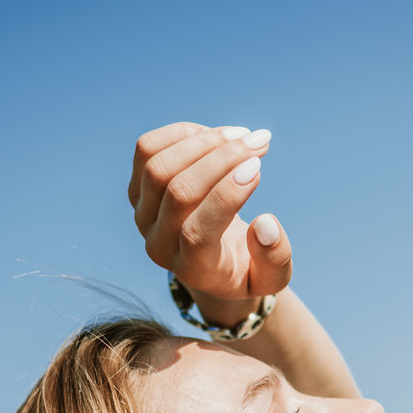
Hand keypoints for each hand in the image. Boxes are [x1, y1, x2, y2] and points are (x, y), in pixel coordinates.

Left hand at [128, 122, 292, 308]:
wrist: (210, 260)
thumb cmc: (245, 266)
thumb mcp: (270, 277)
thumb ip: (275, 260)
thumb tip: (266, 223)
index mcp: (193, 270)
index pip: (197, 234)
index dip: (226, 197)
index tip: (257, 168)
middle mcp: (159, 244)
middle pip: (178, 193)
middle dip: (221, 160)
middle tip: (258, 142)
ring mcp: (143, 215)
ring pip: (159, 166)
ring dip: (203, 141)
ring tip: (242, 135)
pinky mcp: (137, 189)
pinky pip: (148, 149)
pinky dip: (184, 134)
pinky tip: (216, 136)